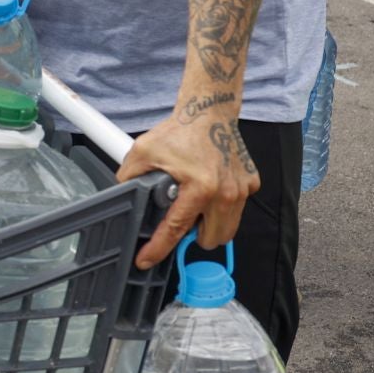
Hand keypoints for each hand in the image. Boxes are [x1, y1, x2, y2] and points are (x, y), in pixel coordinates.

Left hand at [118, 111, 260, 266]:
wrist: (209, 112)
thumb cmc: (180, 131)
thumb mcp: (144, 152)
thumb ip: (129, 177)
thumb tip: (122, 196)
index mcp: (199, 187)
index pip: (176, 229)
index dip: (158, 248)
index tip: (146, 260)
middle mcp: (225, 192)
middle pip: (210, 240)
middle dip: (193, 236)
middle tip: (181, 218)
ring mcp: (242, 190)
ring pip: (226, 230)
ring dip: (209, 226)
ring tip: (194, 206)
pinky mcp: (251, 184)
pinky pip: (237, 210)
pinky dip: (223, 208)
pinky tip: (210, 191)